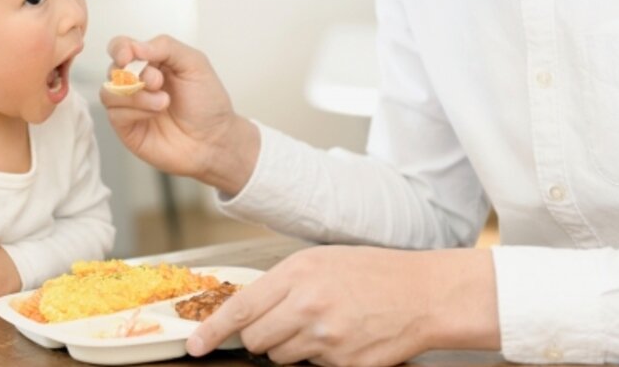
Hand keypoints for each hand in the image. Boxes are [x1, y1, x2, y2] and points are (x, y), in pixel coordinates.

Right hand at [100, 35, 259, 194]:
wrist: (214, 139)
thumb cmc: (207, 103)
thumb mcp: (194, 63)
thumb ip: (166, 46)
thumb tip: (134, 46)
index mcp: (151, 62)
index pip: (121, 47)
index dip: (120, 48)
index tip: (129, 55)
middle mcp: (137, 82)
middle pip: (113, 68)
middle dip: (134, 73)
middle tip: (159, 82)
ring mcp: (130, 106)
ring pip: (109, 91)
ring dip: (136, 94)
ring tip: (163, 102)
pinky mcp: (126, 128)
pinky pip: (115, 113)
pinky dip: (136, 110)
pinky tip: (155, 114)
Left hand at [186, 246, 499, 366]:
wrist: (423, 294)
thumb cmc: (372, 272)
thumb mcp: (320, 261)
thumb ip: (282, 284)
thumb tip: (245, 310)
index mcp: (298, 274)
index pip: (241, 309)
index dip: (212, 330)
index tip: (195, 344)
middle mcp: (308, 307)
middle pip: (256, 340)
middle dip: (260, 337)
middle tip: (285, 322)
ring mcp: (327, 339)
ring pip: (281, 357)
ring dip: (291, 347)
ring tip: (322, 324)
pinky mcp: (344, 365)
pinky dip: (320, 357)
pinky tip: (343, 336)